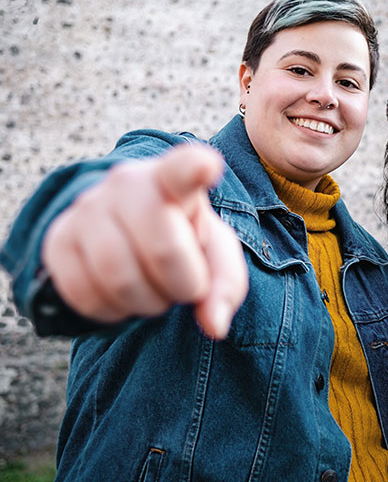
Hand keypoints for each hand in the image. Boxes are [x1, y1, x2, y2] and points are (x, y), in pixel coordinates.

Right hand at [42, 143, 247, 338]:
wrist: (129, 231)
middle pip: (163, 250)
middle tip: (186, 285)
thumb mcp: (215, 254)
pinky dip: (113, 311)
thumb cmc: (184, 239)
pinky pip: (85, 296)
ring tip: (156, 289)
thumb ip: (225, 286)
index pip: (182, 169)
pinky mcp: (58, 240)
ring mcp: (87, 209)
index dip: (194, 169)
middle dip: (184, 285)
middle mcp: (126, 184)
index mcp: (174, 179)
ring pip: (120, 279)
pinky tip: (124, 295)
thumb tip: (214, 326)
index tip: (208, 166)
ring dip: (148, 302)